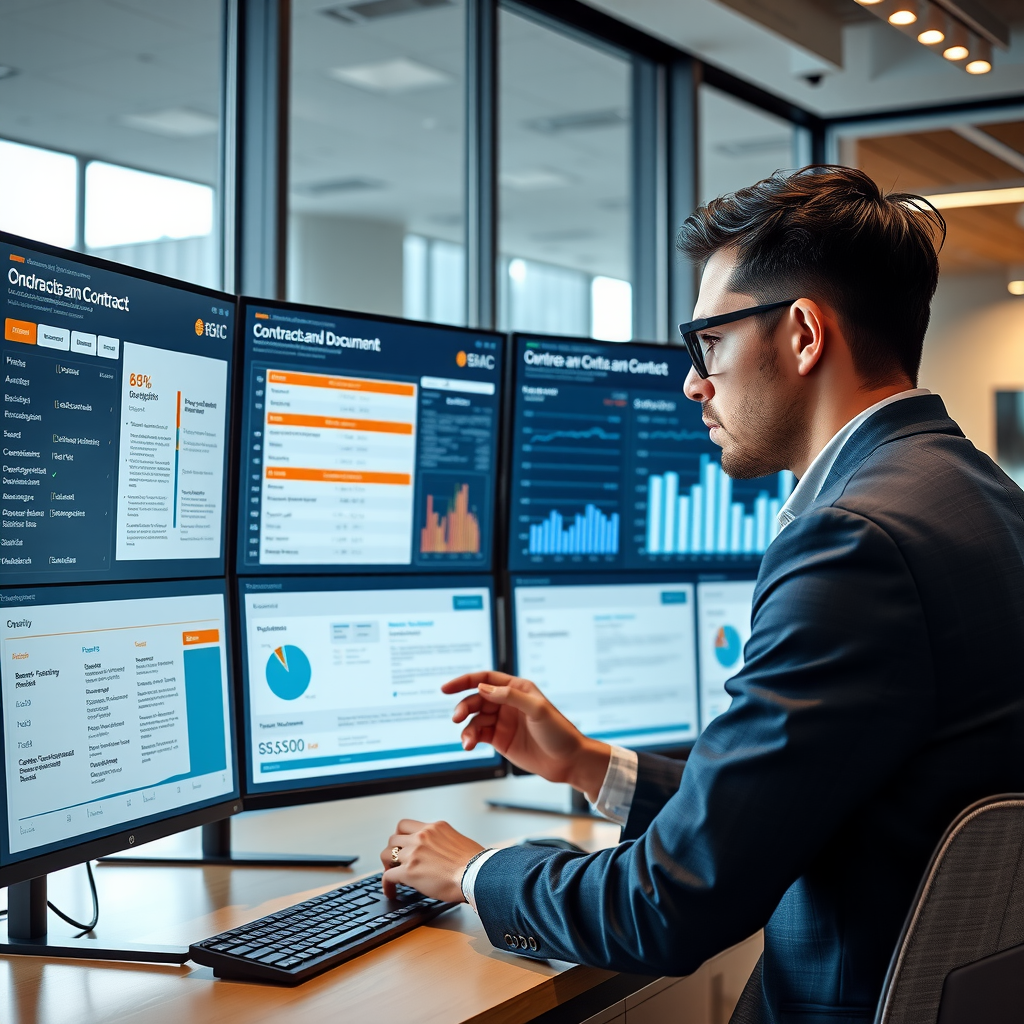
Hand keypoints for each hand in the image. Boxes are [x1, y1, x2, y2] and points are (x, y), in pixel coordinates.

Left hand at [380, 819, 483, 902]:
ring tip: (391, 876)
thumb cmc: (475, 863)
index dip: (399, 836)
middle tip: (394, 862)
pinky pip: (388, 876)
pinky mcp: (409, 871)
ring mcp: (414, 853)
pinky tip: (391, 892)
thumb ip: (445, 842)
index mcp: (435, 827)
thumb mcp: (459, 841)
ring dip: (387, 866)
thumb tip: (444, 853)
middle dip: (392, 851)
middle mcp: (422, 836)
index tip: (400, 846)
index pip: (405, 824)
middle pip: (393, 839)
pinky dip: (386, 885)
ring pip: (386, 855)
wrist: (476, 874)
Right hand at [443, 672, 610, 800]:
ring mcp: (502, 721)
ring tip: (467, 742)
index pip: (486, 678)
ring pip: (475, 719)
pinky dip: (470, 739)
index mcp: (517, 688)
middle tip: (457, 717)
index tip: (446, 688)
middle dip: (464, 707)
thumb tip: (482, 687)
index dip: (465, 680)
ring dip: (466, 728)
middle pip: (476, 699)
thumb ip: (509, 696)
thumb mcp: (537, 709)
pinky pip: (478, 735)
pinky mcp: (500, 739)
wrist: (568, 761)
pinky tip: (469, 745)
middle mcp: (507, 702)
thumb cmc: (559, 732)